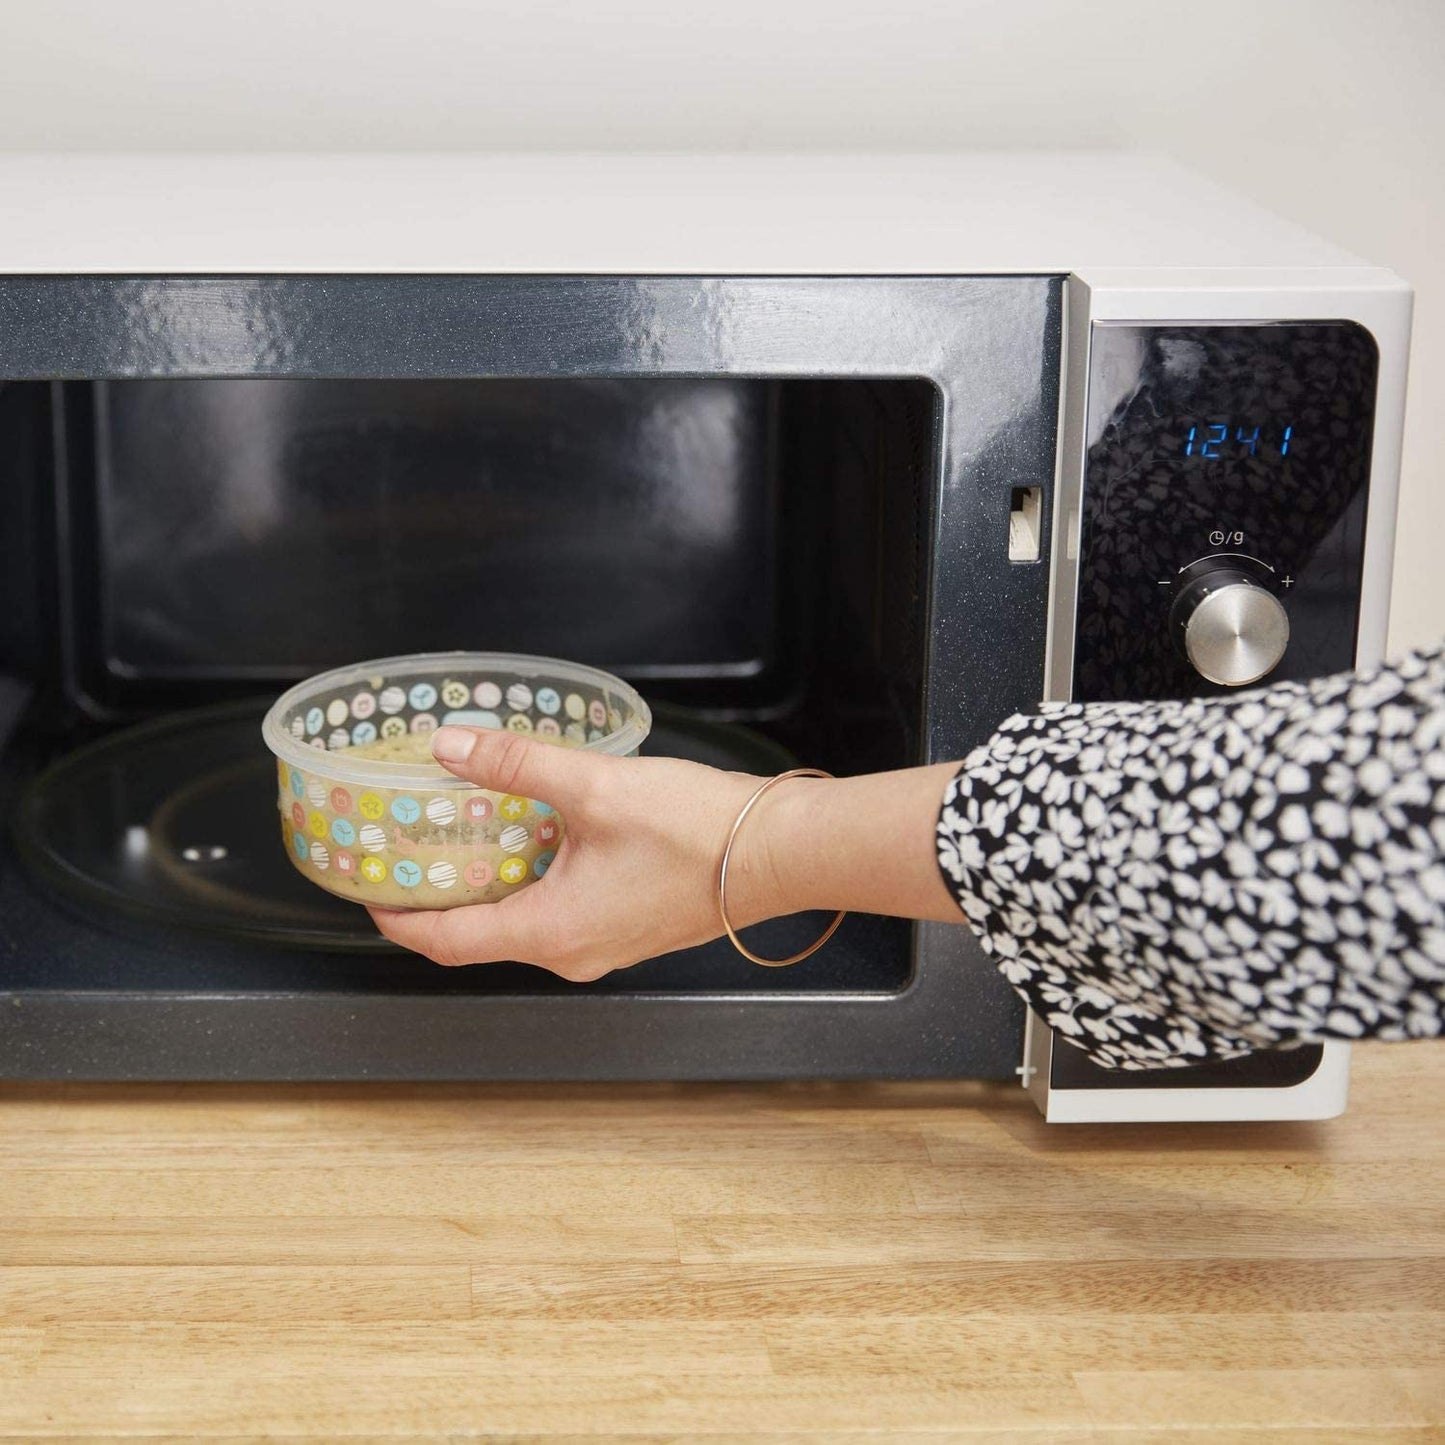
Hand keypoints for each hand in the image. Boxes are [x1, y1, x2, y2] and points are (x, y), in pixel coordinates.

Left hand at [368, 725, 964, 976]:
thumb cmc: (699, 832)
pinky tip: (533, 837)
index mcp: (552, 931)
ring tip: (463, 836)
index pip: (446, 942)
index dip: (397, 919)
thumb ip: (517, 763)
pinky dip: (530, 884)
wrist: (780, 852)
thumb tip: (453, 745)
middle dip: (438, 898)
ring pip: (521, 924)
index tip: (368, 891)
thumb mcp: (595, 787)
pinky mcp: (627, 927)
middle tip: (408, 851)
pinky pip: (559, 916)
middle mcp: (572, 952)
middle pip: (479, 937)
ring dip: (487, 887)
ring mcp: (603, 946)